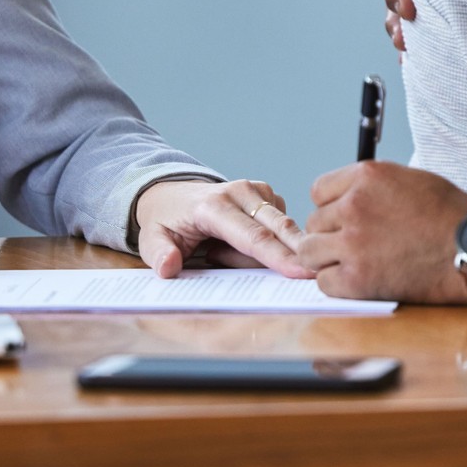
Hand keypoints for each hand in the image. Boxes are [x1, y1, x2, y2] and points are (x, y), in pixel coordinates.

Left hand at [134, 178, 308, 278]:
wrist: (171, 193)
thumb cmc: (165, 221)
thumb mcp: (151, 240)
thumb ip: (158, 254)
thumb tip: (168, 267)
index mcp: (213, 206)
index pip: (252, 237)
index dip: (278, 256)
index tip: (301, 272)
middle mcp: (239, 192)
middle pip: (278, 229)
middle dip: (298, 252)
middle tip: (316, 276)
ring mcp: (257, 190)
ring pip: (279, 230)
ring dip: (263, 252)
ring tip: (220, 253)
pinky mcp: (267, 194)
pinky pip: (279, 226)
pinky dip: (268, 241)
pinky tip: (240, 244)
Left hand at [300, 162, 466, 301]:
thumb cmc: (450, 215)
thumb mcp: (409, 180)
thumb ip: (371, 187)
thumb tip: (343, 201)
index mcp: (366, 176)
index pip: (318, 191)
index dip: (331, 208)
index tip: (346, 220)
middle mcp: (354, 205)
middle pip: (313, 222)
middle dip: (330, 234)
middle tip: (356, 246)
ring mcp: (352, 242)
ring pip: (309, 251)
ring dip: (327, 259)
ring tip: (353, 263)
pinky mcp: (357, 278)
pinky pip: (324, 281)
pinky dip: (338, 284)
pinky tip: (361, 281)